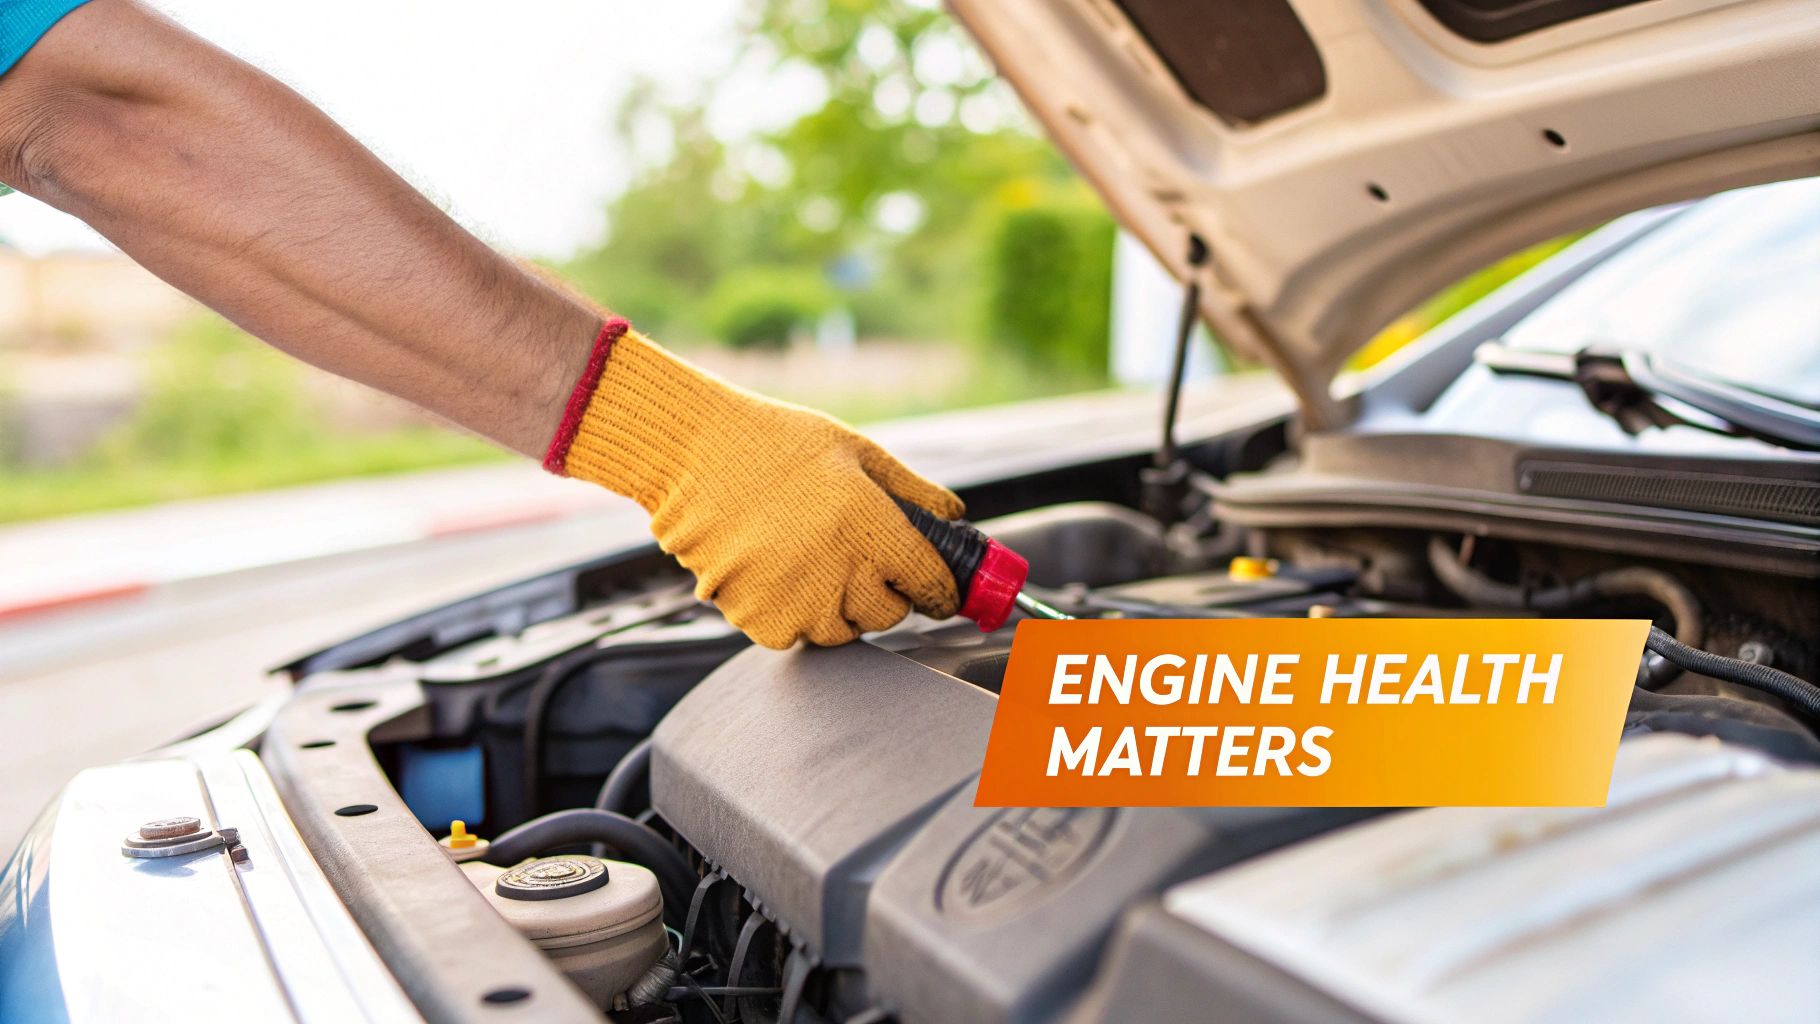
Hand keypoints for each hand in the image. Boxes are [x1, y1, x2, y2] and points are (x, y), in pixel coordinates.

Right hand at [547, 320, 962, 648]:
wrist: (693, 452)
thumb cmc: (774, 443)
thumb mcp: (855, 451)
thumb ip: (912, 489)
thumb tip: (953, 515)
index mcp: (871, 526)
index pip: (930, 584)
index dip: (941, 590)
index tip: (939, 592)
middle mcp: (839, 571)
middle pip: (890, 614)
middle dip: (889, 594)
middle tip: (868, 565)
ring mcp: (797, 601)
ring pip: (844, 631)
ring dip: (844, 609)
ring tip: (819, 565)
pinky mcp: (759, 619)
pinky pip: (796, 635)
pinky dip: (797, 615)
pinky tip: (783, 573)